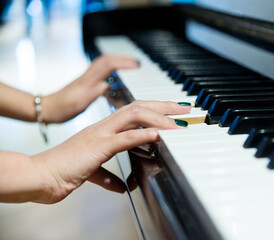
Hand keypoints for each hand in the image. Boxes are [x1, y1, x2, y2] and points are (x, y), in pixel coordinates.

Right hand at [30, 100, 190, 203]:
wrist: (41, 176)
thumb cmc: (62, 170)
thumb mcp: (92, 171)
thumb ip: (107, 176)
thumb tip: (121, 186)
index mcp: (102, 130)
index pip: (132, 112)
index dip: (154, 110)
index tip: (172, 113)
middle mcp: (103, 127)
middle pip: (138, 107)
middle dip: (163, 106)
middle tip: (183, 108)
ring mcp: (100, 134)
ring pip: (133, 116)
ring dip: (159, 117)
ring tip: (178, 121)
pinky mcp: (96, 147)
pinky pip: (124, 138)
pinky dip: (143, 135)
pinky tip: (158, 134)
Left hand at [41, 54, 138, 122]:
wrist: (48, 109)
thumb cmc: (62, 108)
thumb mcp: (80, 103)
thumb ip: (95, 92)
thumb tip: (108, 84)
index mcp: (88, 80)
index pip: (108, 65)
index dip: (124, 63)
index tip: (136, 65)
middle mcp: (88, 76)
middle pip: (107, 59)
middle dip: (123, 58)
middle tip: (136, 63)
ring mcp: (87, 79)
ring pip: (105, 64)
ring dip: (118, 63)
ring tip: (130, 67)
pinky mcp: (87, 83)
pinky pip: (102, 73)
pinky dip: (112, 72)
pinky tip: (116, 80)